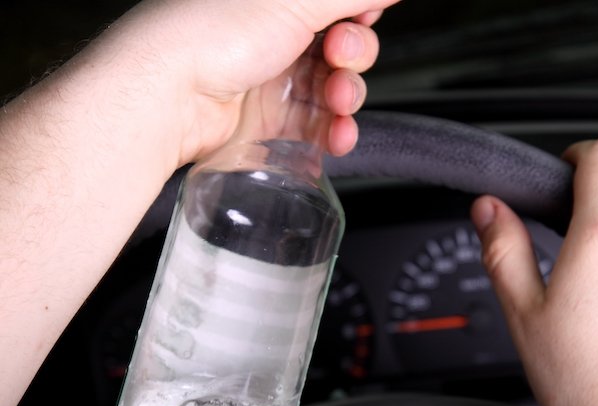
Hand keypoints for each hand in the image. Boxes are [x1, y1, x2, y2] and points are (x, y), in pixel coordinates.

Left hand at [104, 0, 399, 160]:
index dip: (359, 14)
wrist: (166, 97)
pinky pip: (316, 126)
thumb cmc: (209, 35)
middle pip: (341, 45)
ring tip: (338, 102)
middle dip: (353, 56)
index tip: (364, 17)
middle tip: (340, 56)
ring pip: (333, 88)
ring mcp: (271, 77)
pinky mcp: (268, 119)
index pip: (337, 5)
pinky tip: (337, 134)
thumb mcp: (296, 0)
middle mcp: (273, 31)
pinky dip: (334, 132)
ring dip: (347, 97)